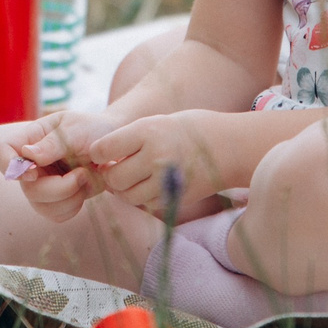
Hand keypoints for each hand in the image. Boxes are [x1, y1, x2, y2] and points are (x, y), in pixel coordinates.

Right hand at [0, 109, 122, 223]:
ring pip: (42, 207)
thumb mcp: (76, 129)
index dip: (10, 166)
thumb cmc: (93, 130)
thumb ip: (53, 143)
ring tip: (87, 178)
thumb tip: (27, 155)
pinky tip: (85, 189)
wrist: (115, 147)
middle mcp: (31, 164)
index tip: (34, 172)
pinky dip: (75, 206)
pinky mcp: (55, 201)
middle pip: (27, 188)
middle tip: (82, 173)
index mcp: (30, 139)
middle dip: (58, 188)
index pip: (1, 152)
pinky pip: (57, 215)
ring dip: (70, 197)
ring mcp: (41, 184)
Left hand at [86, 111, 233, 217]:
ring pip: (128, 196)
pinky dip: (143, 198)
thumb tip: (99, 160)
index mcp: (148, 131)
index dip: (98, 153)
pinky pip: (147, 204)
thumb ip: (129, 139)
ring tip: (133, 177)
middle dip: (110, 175)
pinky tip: (150, 184)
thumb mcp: (156, 122)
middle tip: (115, 168)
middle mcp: (156, 157)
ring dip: (125, 189)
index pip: (104, 148)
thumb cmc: (187, 129)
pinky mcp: (176, 198)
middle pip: (114, 178)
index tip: (102, 152)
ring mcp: (167, 181)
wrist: (229, 145)